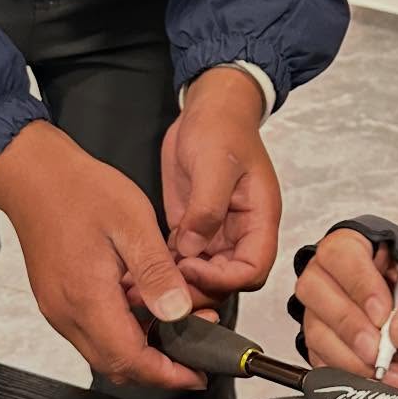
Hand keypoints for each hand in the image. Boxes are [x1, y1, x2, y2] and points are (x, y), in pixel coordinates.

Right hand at [0, 122, 202, 389]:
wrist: (34, 175)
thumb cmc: (81, 192)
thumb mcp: (133, 224)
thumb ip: (156, 273)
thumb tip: (178, 312)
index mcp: (88, 298)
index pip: (130, 360)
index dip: (167, 374)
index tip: (197, 374)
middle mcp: (67, 314)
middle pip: (117, 366)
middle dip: (160, 368)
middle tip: (196, 350)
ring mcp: (59, 309)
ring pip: (105, 352)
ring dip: (144, 350)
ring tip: (182, 323)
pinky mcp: (58, 300)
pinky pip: (94, 332)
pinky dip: (126, 333)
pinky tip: (149, 308)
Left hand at [162, 67, 281, 301]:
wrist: (209, 110)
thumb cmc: (222, 130)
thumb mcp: (215, 165)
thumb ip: (207, 209)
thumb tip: (192, 248)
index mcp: (260, 220)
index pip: (253, 270)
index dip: (224, 279)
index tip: (190, 267)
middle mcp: (240, 233)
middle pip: (227, 281)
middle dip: (197, 288)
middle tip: (162, 282)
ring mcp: (215, 233)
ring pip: (203, 276)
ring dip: (177, 282)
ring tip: (142, 283)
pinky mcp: (192, 228)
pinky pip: (182, 259)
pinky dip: (164, 267)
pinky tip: (137, 269)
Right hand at [292, 228, 397, 394]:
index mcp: (370, 248)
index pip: (343, 250)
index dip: (358, 282)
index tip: (382, 313)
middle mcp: (339, 276)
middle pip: (315, 287)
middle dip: (349, 325)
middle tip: (378, 350)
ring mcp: (327, 313)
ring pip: (316, 329)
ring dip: (352, 357)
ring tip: (392, 370)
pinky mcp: (324, 347)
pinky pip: (319, 361)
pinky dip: (349, 375)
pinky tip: (377, 379)